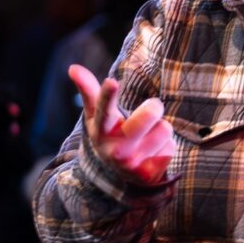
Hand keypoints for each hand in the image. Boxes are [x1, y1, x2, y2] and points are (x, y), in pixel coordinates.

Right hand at [67, 65, 174, 186]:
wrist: (119, 175)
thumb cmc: (110, 133)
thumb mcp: (97, 115)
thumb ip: (89, 90)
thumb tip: (73, 67)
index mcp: (100, 129)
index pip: (103, 108)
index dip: (108, 94)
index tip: (112, 81)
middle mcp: (114, 148)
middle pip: (150, 113)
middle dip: (154, 107)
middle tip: (149, 112)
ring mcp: (131, 163)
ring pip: (164, 129)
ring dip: (160, 131)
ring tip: (146, 138)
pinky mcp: (147, 174)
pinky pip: (170, 148)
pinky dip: (166, 147)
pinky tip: (152, 154)